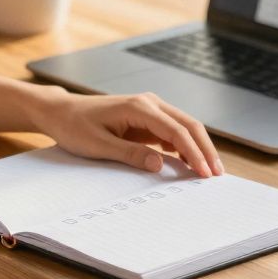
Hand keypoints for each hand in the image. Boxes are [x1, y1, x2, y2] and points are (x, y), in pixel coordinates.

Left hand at [27, 88, 223, 177]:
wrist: (60, 111)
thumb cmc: (75, 126)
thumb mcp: (98, 145)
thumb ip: (130, 155)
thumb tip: (160, 164)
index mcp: (138, 107)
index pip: (176, 131)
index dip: (194, 153)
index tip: (204, 174)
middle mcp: (148, 103)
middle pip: (188, 125)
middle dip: (205, 149)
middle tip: (217, 175)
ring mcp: (149, 108)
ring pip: (184, 126)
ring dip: (198, 147)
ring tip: (208, 172)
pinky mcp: (146, 117)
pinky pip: (172, 131)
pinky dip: (184, 146)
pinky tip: (189, 163)